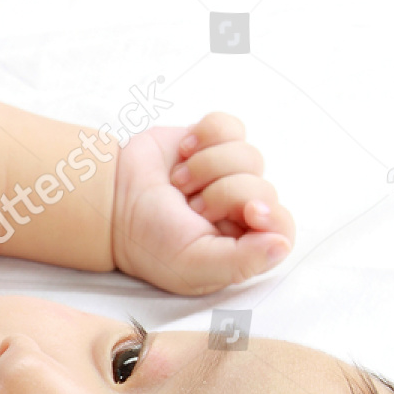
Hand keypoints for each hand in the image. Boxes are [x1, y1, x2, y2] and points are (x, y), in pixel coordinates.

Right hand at [111, 113, 294, 296]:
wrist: (110, 199)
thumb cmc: (147, 241)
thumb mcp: (192, 266)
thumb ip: (242, 263)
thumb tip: (282, 246)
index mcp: (239, 244)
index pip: (282, 228)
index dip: (272, 216)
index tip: (250, 213)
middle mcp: (238, 209)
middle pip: (265, 189)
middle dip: (223, 195)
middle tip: (191, 208)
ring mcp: (227, 173)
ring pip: (250, 156)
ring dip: (207, 168)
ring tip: (179, 184)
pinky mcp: (211, 141)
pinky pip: (230, 126)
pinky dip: (205, 136)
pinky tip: (184, 154)